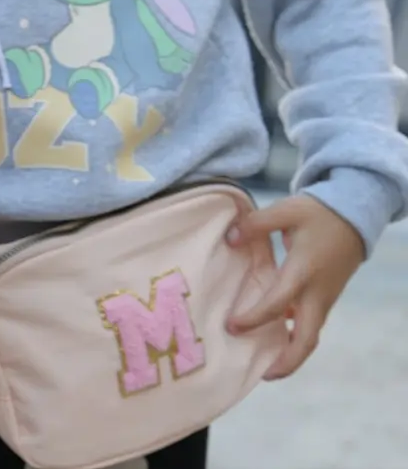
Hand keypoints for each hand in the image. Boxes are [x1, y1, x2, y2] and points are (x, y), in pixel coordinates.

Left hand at [225, 194, 367, 378]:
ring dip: (292, 354)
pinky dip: (294, 337)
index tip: (232, 326)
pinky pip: (311, 325)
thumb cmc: (318, 215)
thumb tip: (229, 238)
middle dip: (288, 361)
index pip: (278, 304)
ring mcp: (324, 299)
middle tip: (262, 373)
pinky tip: (273, 339)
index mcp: (304, 272)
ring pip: (311, 335)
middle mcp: (317, 293)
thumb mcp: (286, 210)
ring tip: (265, 367)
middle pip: (307, 338)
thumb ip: (255, 224)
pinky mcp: (324, 298)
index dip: (255, 318)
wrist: (354, 219)